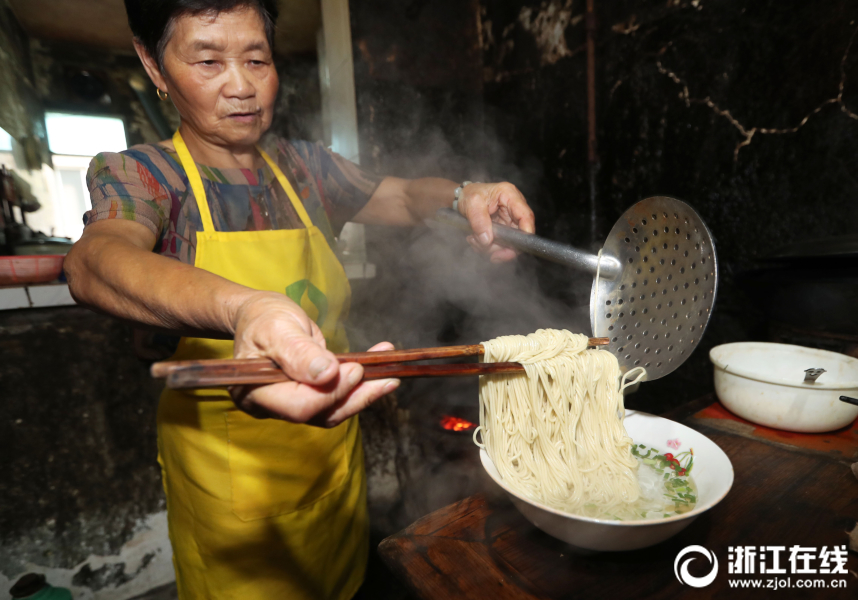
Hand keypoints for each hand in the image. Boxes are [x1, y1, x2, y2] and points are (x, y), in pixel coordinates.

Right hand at [229, 292, 398, 425]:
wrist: (259, 317)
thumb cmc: (263, 318)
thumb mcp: (279, 327)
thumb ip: (299, 352)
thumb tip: (327, 374)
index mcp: (256, 392)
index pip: (300, 405)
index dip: (331, 392)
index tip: (354, 369)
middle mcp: (273, 406)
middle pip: (320, 412)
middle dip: (357, 394)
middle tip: (386, 375)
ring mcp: (290, 404)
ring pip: (333, 410)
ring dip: (365, 392)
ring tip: (391, 373)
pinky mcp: (307, 398)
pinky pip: (335, 399)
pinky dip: (359, 386)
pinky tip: (379, 369)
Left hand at [457, 182, 535, 262]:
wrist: (463, 198)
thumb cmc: (470, 194)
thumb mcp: (472, 203)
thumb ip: (479, 220)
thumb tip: (487, 240)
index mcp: (510, 196)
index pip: (526, 216)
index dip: (526, 233)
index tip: (515, 247)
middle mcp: (513, 210)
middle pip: (520, 235)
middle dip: (504, 247)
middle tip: (491, 254)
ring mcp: (509, 221)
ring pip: (509, 244)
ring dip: (491, 248)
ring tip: (474, 240)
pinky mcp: (503, 231)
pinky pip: (500, 245)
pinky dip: (487, 247)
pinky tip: (476, 240)